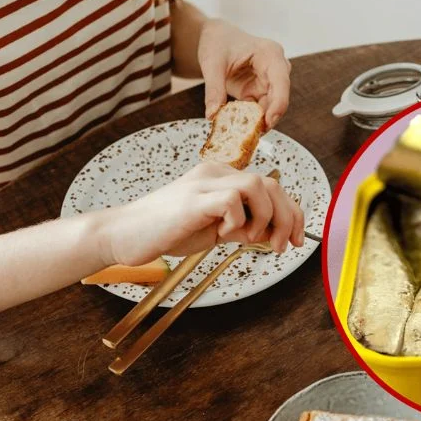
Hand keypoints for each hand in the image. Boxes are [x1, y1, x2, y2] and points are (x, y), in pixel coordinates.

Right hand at [98, 162, 303, 265]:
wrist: (123, 235)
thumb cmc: (165, 232)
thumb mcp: (213, 229)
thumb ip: (241, 227)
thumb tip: (272, 234)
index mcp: (221, 178)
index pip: (272, 186)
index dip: (292, 213)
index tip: (297, 240)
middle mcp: (215, 174)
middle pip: (272, 184)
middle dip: (288, 217)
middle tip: (284, 246)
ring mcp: (204, 183)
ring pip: (258, 186)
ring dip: (266, 218)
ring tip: (251, 240)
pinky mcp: (193, 199)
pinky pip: (232, 200)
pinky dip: (239, 221)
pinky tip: (225, 234)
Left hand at [197, 19, 290, 128]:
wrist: (216, 39)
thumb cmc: (218, 43)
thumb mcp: (212, 63)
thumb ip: (214, 89)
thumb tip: (212, 115)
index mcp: (270, 55)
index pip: (281, 82)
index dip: (278, 104)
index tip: (268, 122)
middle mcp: (275, 69)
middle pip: (278, 98)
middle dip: (267, 118)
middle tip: (252, 136)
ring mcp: (269, 82)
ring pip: (270, 108)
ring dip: (258, 121)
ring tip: (244, 136)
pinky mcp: (260, 92)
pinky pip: (259, 110)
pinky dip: (250, 120)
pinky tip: (240, 129)